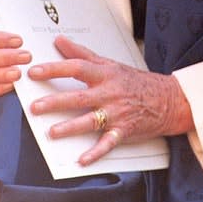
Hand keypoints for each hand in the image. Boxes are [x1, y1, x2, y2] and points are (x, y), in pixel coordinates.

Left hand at [28, 35, 193, 165]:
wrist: (167, 99)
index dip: (55, 69)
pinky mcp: (124, 130)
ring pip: (91, 121)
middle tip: (35, 107)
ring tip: (52, 132)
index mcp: (105, 74)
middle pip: (79, 97)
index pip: (77, 68)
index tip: (34, 72)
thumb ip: (82, 54)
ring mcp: (117, 113)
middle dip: (56, 102)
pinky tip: (82, 160)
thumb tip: (60, 41)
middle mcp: (110, 93)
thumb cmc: (135, 81)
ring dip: (71, 128)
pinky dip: (96, 153)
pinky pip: (108, 143)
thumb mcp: (110, 64)